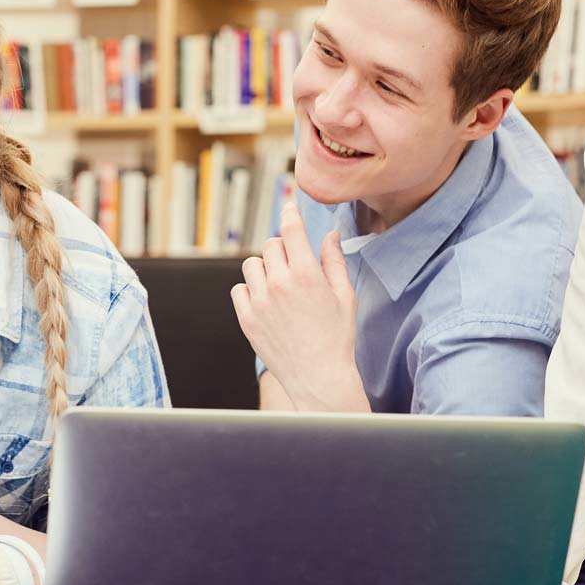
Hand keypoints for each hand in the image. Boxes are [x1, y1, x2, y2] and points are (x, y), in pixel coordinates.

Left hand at [231, 200, 364, 411]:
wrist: (319, 377)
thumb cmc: (337, 337)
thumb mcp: (344, 296)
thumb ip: (334, 261)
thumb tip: (331, 233)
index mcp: (306, 274)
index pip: (291, 230)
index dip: (290, 213)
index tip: (288, 206)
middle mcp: (279, 284)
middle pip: (270, 245)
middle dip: (281, 248)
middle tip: (292, 264)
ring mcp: (259, 302)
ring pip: (251, 265)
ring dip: (264, 268)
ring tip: (278, 285)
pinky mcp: (246, 319)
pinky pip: (239, 290)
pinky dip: (250, 290)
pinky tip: (266, 302)